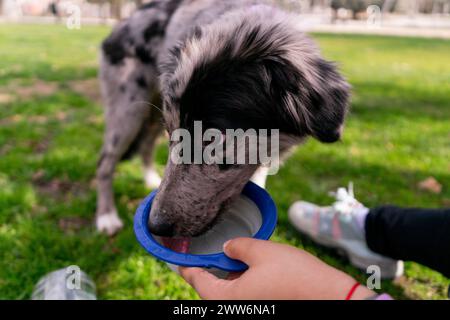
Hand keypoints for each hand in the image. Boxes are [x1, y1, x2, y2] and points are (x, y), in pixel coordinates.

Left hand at [180, 238, 373, 299]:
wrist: (328, 295)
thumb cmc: (294, 275)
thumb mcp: (261, 251)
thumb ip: (238, 247)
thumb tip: (228, 248)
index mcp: (228, 299)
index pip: (198, 281)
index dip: (187, 267)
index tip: (180, 258)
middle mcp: (236, 308)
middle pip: (211, 289)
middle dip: (207, 271)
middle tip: (203, 253)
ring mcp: (250, 309)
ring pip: (228, 293)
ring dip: (225, 276)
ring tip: (227, 256)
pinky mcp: (263, 306)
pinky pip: (242, 296)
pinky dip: (239, 281)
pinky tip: (247, 267)